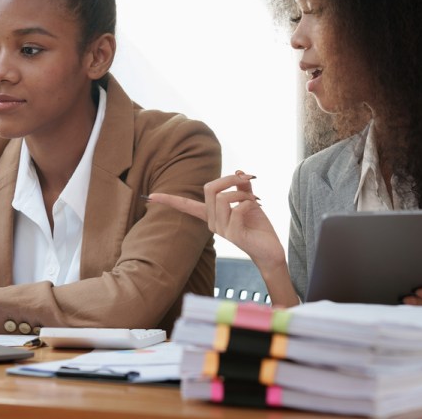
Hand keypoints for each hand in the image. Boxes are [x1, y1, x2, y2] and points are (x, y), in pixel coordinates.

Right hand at [150, 172, 284, 269]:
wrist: (270, 250)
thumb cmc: (258, 226)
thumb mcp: (250, 200)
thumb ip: (242, 185)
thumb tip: (239, 171)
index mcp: (211, 215)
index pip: (186, 205)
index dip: (169, 200)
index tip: (151, 196)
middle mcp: (212, 223)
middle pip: (209, 188)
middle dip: (229, 179)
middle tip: (246, 180)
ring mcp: (221, 230)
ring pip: (224, 197)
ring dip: (243, 192)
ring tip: (255, 199)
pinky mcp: (233, 235)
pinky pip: (237, 209)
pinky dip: (250, 202)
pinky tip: (256, 207)